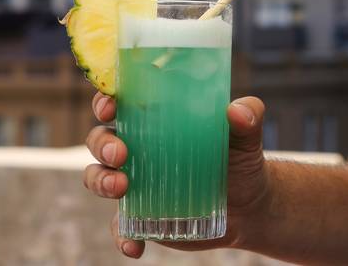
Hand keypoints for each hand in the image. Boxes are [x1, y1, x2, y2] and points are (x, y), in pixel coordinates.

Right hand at [83, 91, 268, 258]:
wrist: (249, 206)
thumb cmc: (240, 160)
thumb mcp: (246, 137)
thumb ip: (247, 118)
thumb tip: (237, 112)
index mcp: (153, 121)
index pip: (119, 102)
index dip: (105, 100)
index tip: (110, 107)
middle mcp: (137, 148)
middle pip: (100, 139)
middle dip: (102, 144)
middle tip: (120, 154)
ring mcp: (135, 182)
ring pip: (98, 176)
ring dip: (101, 181)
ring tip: (121, 188)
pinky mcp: (140, 214)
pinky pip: (119, 226)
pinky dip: (120, 236)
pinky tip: (133, 246)